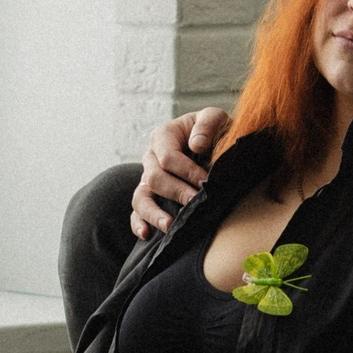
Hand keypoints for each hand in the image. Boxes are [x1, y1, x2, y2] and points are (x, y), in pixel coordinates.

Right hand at [131, 106, 229, 238]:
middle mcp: (150, 157)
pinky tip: (146, 234)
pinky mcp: (149, 195)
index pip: (168, 157)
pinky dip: (138, 223)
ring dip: (154, 213)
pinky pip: (137, 212)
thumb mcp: (215, 118)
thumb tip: (196, 145)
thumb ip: (208, 124)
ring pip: (141, 197)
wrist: (215, 144)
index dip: (187, 171)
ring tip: (170, 225)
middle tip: (198, 203)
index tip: (207, 182)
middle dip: (177, 192)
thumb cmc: (215, 131)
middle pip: (155, 178)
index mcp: (164, 135)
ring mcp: (147, 178)